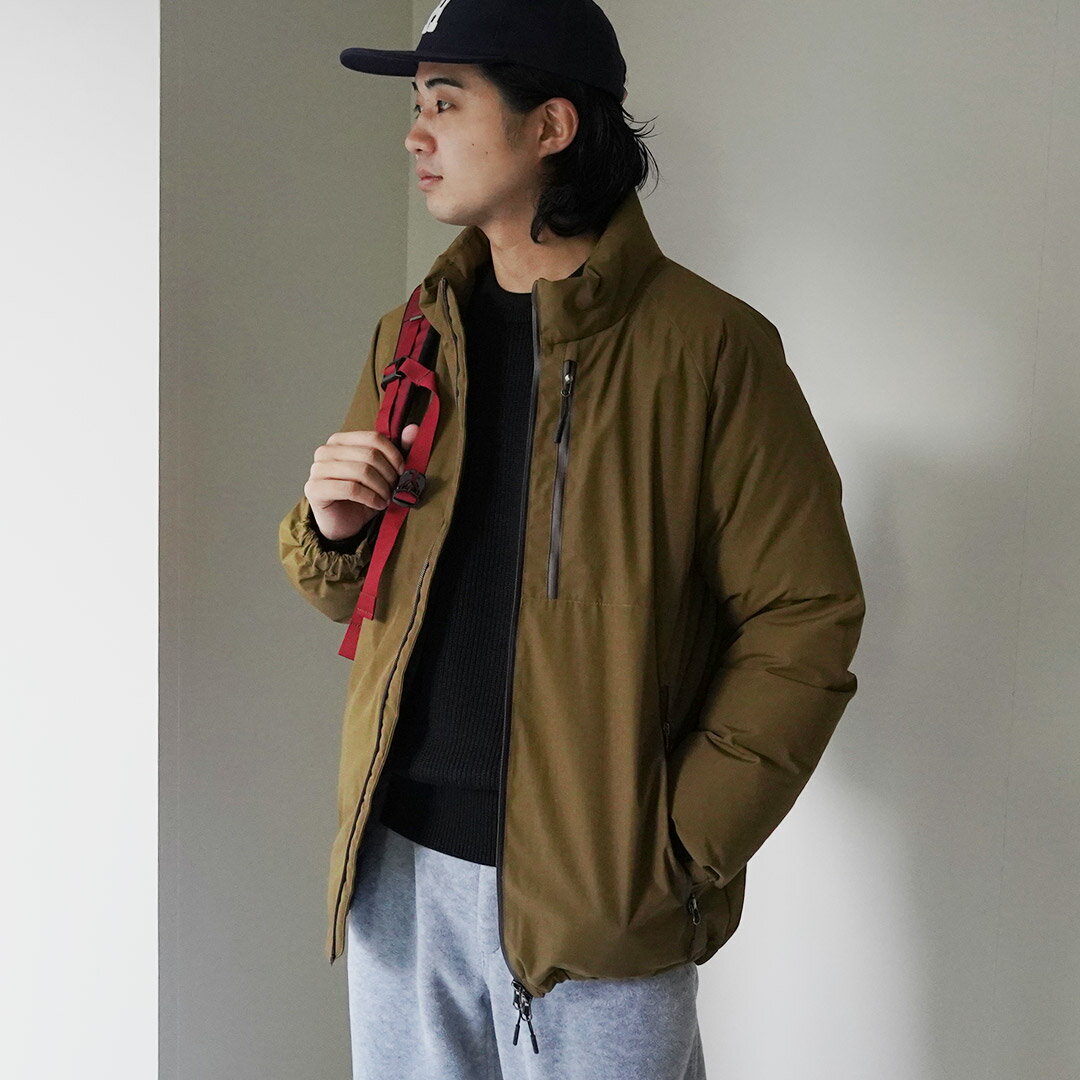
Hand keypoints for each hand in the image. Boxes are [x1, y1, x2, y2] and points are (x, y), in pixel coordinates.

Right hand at [304, 423, 419, 540]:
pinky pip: (351, 488)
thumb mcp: (383, 473)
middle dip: (388, 475)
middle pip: (369, 455)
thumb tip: (414, 429)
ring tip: (386, 499)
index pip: (374, 438)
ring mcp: (318, 469)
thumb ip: (396, 451)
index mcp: (341, 440)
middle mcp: (326, 451)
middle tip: (394, 489)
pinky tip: (377, 505)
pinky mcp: (314, 489)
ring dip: (381, 488)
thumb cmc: (362, 496)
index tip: (402, 471)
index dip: (394, 455)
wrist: (343, 523)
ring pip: (361, 471)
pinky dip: (370, 498)